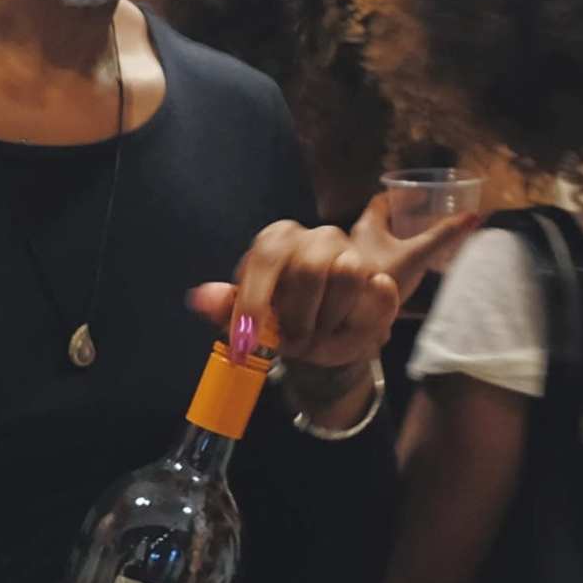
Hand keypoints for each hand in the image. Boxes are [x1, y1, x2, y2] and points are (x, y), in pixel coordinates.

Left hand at [190, 207, 484, 384]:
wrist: (323, 333)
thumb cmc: (281, 318)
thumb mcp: (248, 319)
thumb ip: (225, 308)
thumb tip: (201, 298)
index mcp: (277, 241)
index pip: (266, 258)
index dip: (255, 302)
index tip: (246, 341)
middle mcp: (318, 237)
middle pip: (310, 269)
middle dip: (298, 318)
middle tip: (293, 345)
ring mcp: (352, 254)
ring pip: (349, 276)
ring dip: (329, 320)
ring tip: (317, 337)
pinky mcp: (380, 278)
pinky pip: (380, 293)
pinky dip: (365, 318)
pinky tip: (347, 330)